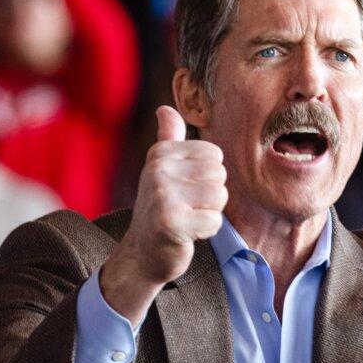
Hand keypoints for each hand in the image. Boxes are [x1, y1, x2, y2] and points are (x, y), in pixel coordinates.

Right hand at [100, 107, 226, 323]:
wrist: (142, 253)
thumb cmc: (160, 210)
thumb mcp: (161, 170)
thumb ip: (169, 139)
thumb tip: (165, 109)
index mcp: (160, 153)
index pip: (214, 155)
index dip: (208, 177)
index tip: (185, 191)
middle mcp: (158, 169)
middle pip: (220, 176)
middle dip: (210, 197)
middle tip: (186, 208)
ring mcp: (163, 195)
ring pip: (220, 197)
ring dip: (209, 214)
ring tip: (187, 219)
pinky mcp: (172, 222)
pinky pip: (214, 221)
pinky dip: (206, 231)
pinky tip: (187, 234)